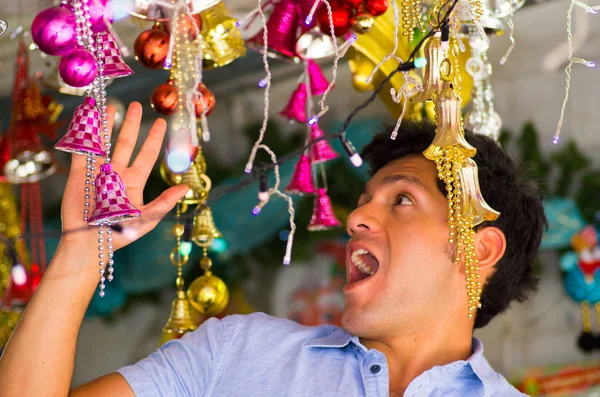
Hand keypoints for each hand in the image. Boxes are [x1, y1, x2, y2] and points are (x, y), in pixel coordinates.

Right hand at [59, 102, 187, 252]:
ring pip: (103, 142)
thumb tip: (185, 189)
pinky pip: (82, 150)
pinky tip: (86, 118)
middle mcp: (116, 174)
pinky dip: (83, 134)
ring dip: (106, 124)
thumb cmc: (119, 235)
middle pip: (126, 143)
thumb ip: (164, 202)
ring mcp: (97, 172)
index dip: (154, 139)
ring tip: (111, 105)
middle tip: (137, 104)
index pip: (147, 155)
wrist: (89, 244)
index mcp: (134, 182)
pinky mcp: (78, 174)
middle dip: (131, 124)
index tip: (161, 123)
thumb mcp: (146, 218)